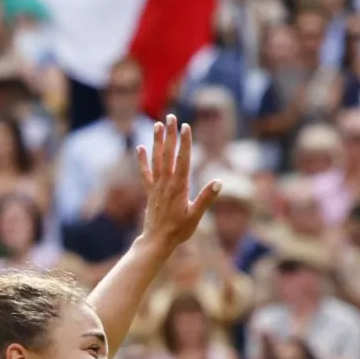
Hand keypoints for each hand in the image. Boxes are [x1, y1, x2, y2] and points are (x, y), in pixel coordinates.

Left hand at [136, 115, 220, 248]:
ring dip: (157, 141)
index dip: (185, 143)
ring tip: (157, 125)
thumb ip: (206, 199)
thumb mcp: (195, 216)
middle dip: (170, 135)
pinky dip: (142, 160)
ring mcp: (157, 186)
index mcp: (179, 187)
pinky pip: (145, 173)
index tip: (186, 126)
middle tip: (170, 117)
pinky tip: (140, 148)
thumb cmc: (179, 231)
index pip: (183, 160)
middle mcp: (166, 183)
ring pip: (156, 159)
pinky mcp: (150, 192)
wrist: (157, 241)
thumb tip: (219, 182)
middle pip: (168, 154)